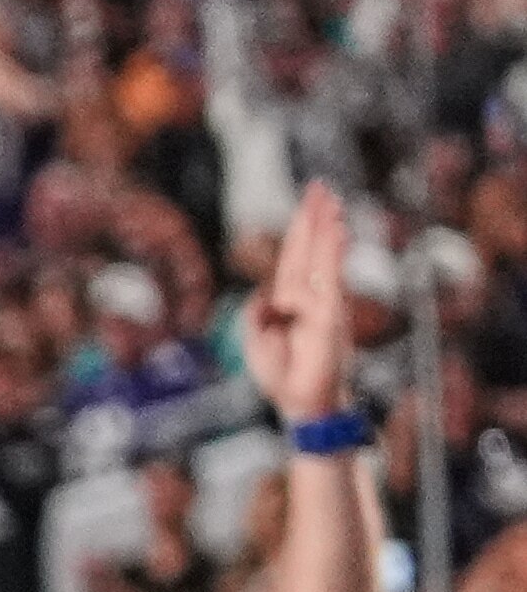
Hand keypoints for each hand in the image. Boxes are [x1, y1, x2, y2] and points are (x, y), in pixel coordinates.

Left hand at [238, 180, 353, 426]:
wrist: (301, 403)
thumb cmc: (282, 376)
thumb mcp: (254, 339)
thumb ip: (255, 312)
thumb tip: (265, 294)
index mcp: (288, 300)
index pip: (294, 256)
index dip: (299, 230)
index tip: (308, 203)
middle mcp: (310, 296)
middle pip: (310, 249)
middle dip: (314, 218)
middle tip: (321, 187)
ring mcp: (324, 303)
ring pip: (323, 258)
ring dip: (326, 229)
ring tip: (331, 202)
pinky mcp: (331, 315)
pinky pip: (332, 278)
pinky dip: (333, 254)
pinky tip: (337, 231)